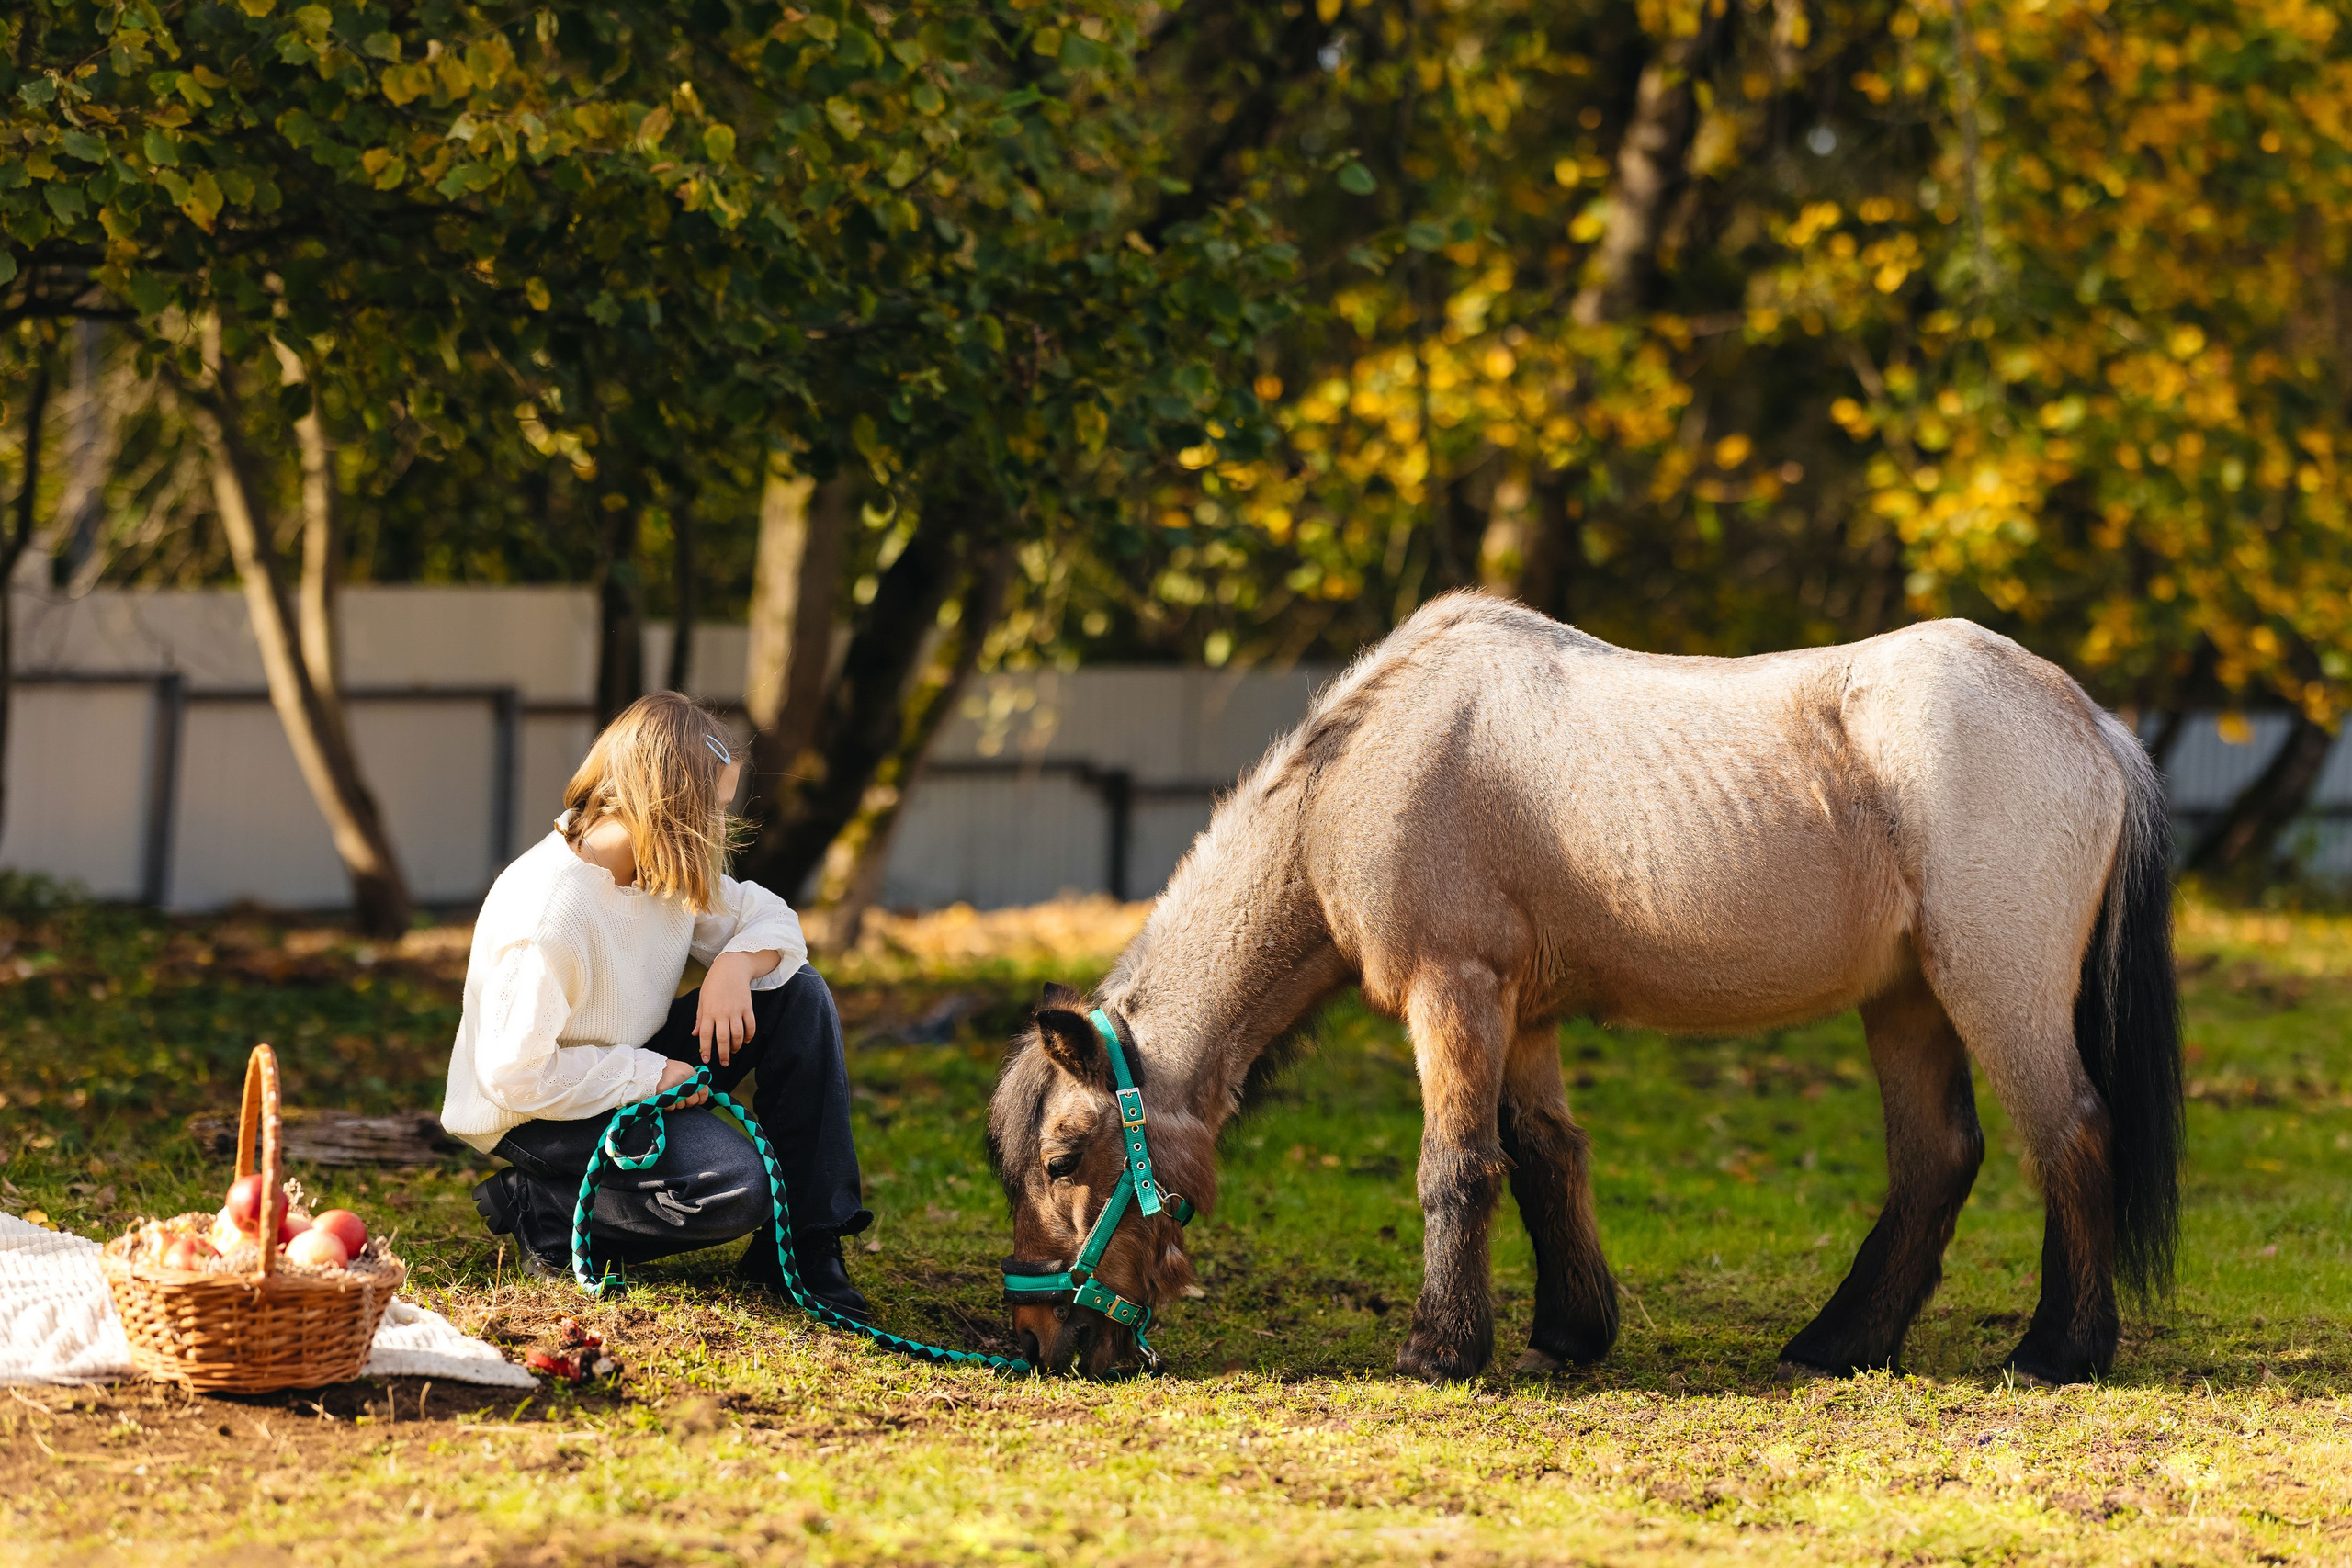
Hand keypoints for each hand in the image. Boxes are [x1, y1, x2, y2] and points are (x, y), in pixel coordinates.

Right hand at [656, 1058, 709, 1106]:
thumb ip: (693, 1081)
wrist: (649, 1067)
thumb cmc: (668, 1070)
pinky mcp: (662, 1094)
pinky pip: (671, 1107)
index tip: (699, 1100)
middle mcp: (684, 1080)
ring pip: (682, 1106)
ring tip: (672, 1095)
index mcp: (690, 1073)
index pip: (703, 1090)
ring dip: (678, 1104)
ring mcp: (673, 1087)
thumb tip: (701, 1095)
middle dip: (688, 1102)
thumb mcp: (684, 1070)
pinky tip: (666, 1098)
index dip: (702, 1098)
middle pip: (693, 1101)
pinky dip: (669, 1105)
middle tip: (681, 1096)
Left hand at [695, 952, 759, 1066]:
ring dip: (736, 1046)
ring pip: (737, 1034)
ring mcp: (736, 1010)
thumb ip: (700, 1018)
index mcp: (709, 1011)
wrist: (732, 967)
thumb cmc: (714, 983)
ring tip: (734, 1051)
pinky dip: (749, 1035)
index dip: (706, 1049)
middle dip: (723, 1054)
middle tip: (724, 1063)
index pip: (706, 1035)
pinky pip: (750, 1025)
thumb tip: (695, 1034)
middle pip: (723, 1038)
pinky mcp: (748, 1007)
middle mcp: (722, 1013)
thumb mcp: (702, 999)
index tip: (706, 1059)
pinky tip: (745, 1041)